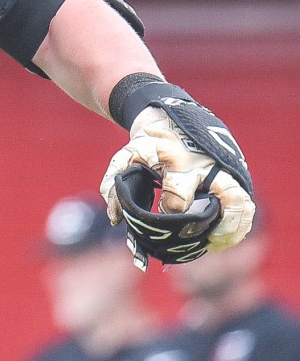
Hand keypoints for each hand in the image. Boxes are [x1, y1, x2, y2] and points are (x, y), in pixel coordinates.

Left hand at [101, 105, 255, 256]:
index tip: (159, 225)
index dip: (169, 216)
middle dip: (211, 224)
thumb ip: (115, 183)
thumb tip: (115, 219)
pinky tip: (226, 237)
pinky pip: (245, 202)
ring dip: (231, 228)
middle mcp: (204, 166)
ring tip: (215, 243)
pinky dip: (240, 223)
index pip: (177, 198)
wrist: (171, 116)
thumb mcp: (128, 155)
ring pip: (239, 201)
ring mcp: (222, 169)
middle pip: (223, 197)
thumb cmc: (149, 143)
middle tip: (196, 240)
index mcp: (176, 160)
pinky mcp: (233, 173)